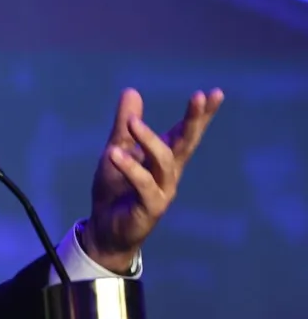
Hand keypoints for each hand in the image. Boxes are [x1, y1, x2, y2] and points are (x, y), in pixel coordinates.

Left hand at [84, 87, 223, 272]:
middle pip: (187, 143)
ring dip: (149, 140)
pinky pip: (143, 185)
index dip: (200, 114)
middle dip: (194, 120)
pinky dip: (130, 169)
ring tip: (131, 122)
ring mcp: (162, 191)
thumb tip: (132, 90)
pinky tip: (114, 154)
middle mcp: (169, 173)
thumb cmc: (115, 189)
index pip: (185, 132)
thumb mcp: (116, 149)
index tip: (214, 93)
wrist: (104, 228)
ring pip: (164, 162)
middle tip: (200, 96)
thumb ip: (124, 125)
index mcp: (163, 158)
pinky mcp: (150, 208)